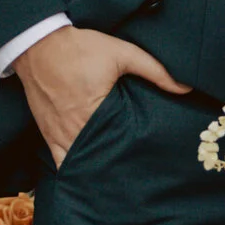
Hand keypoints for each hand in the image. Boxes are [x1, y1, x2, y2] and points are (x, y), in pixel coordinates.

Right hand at [14, 25, 188, 168]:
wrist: (38, 43)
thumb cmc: (81, 48)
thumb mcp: (122, 53)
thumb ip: (155, 70)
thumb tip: (185, 88)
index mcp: (95, 111)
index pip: (118, 144)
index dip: (133, 156)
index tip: (148, 164)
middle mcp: (75, 128)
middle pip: (99, 159)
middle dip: (116, 168)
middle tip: (135, 177)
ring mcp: (58, 133)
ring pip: (79, 165)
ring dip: (95, 170)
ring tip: (114, 181)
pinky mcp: (47, 133)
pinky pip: (59, 160)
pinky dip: (72, 169)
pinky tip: (85, 176)